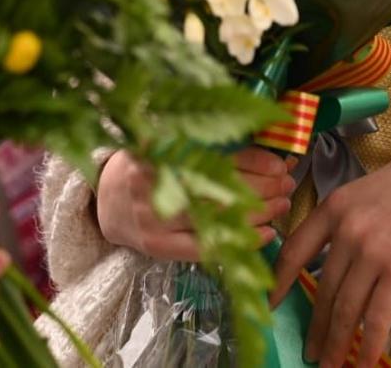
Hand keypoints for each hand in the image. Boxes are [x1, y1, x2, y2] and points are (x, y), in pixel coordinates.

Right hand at [96, 147, 292, 261]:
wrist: (103, 202)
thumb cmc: (144, 168)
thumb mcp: (165, 144)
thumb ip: (208, 146)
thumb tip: (269, 153)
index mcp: (158, 147)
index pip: (216, 154)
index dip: (254, 160)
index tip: (280, 164)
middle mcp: (153, 180)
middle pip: (219, 185)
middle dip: (262, 186)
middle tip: (288, 184)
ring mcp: (154, 216)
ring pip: (216, 216)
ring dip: (258, 212)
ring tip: (283, 205)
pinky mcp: (157, 245)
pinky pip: (207, 246)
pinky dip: (240, 241)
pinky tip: (265, 234)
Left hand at [272, 135, 390, 367]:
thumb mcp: (370, 189)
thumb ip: (348, 219)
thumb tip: (336, 258)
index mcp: (335, 206)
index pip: (295, 250)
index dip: (279, 282)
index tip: (272, 304)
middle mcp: (347, 230)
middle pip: (321, 289)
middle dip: (315, 326)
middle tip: (310, 351)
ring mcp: (372, 252)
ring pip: (345, 309)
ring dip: (336, 342)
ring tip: (331, 363)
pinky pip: (376, 317)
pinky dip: (369, 344)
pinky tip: (364, 360)